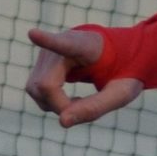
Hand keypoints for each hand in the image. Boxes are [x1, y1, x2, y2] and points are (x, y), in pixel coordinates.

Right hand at [25, 26, 142, 127]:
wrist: (119, 55)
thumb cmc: (123, 72)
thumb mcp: (119, 94)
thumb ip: (94, 107)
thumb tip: (62, 122)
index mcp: (86, 45)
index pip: (64, 44)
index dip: (47, 41)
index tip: (33, 33)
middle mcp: (60, 45)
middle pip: (45, 85)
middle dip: (61, 106)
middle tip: (84, 107)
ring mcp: (47, 54)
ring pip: (36, 90)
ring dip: (56, 106)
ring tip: (81, 102)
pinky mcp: (41, 64)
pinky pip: (37, 91)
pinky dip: (53, 103)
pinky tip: (72, 100)